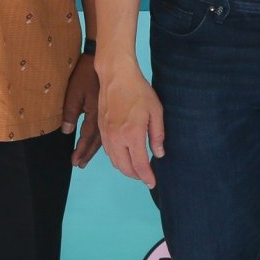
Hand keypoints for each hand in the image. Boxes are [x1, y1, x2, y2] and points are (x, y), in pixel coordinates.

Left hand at [62, 52, 101, 167]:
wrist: (105, 61)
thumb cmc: (85, 74)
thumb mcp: (74, 92)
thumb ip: (70, 113)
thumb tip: (67, 132)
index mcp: (94, 113)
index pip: (87, 136)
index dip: (81, 150)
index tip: (75, 161)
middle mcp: (103, 117)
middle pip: (97, 140)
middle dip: (87, 153)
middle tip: (80, 164)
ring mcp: (108, 114)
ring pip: (103, 136)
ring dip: (94, 149)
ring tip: (86, 158)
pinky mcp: (110, 110)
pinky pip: (107, 129)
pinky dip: (101, 139)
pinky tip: (99, 143)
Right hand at [97, 59, 165, 187]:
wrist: (116, 76)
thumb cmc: (139, 91)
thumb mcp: (156, 111)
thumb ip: (157, 135)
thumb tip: (158, 154)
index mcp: (132, 134)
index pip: (139, 164)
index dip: (146, 177)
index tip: (152, 183)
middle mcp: (117, 138)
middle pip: (125, 167)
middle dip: (136, 176)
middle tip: (146, 177)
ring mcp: (107, 135)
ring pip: (114, 161)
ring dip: (125, 169)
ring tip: (137, 168)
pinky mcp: (101, 129)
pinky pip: (108, 152)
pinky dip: (117, 159)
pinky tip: (125, 155)